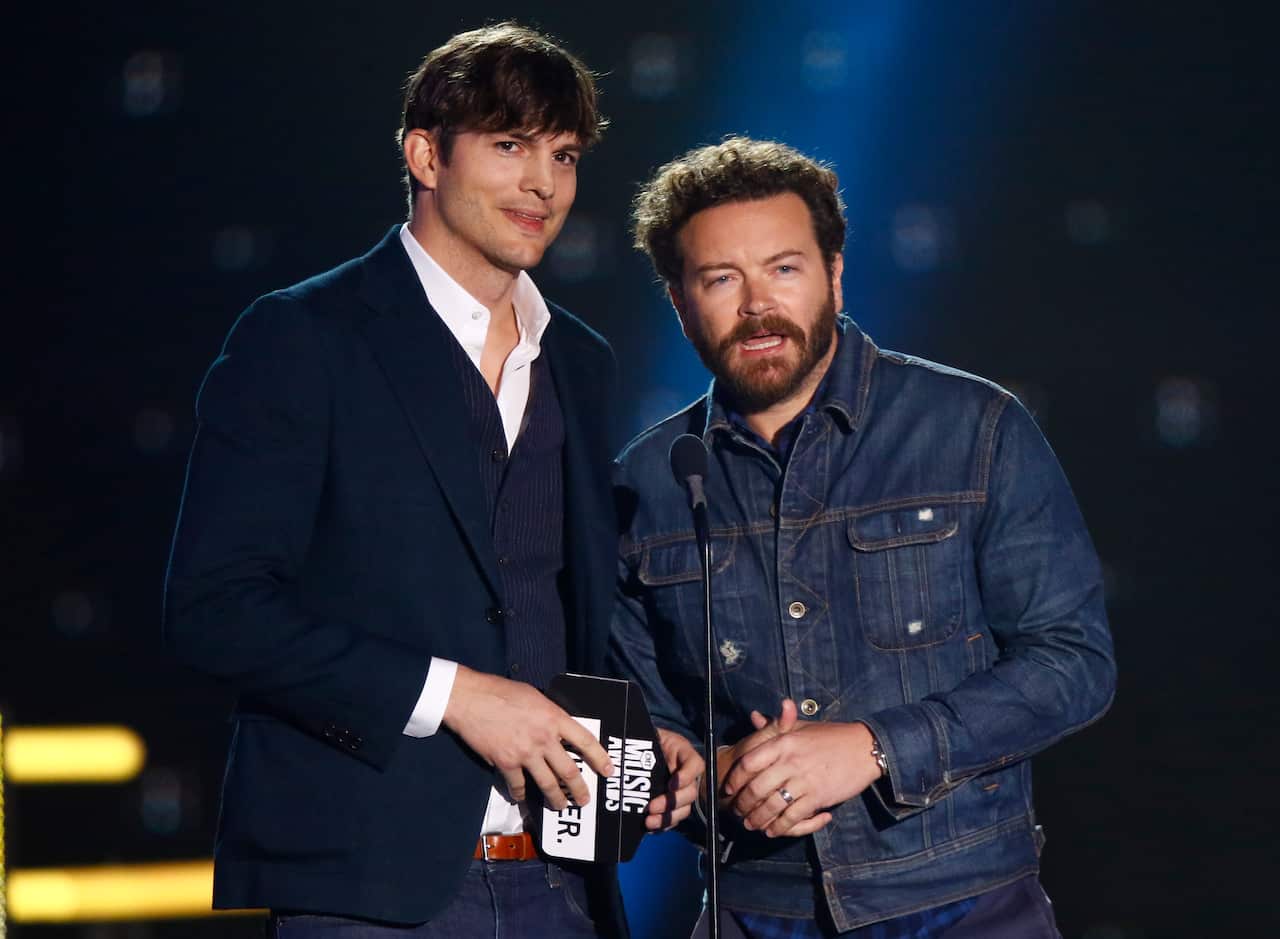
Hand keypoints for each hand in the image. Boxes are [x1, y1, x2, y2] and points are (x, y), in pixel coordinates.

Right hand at [442, 666, 613, 810]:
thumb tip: (556, 727)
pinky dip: (520, 794)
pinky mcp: (506, 763)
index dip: (600, 758)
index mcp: (554, 717)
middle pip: (569, 771)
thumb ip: (549, 714)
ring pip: (547, 784)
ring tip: (561, 806)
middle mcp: (544, 738)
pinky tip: (522, 797)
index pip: (585, 741)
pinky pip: (518, 786)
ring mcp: (525, 753)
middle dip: (579, 789)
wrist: (471, 699)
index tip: (608, 771)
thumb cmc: (502, 692)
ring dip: (556, 798)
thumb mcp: (535, 697)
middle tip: (584, 800)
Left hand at [645, 728, 704, 830]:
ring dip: (667, 817)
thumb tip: (630, 751)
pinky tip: (652, 827)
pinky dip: (664, 824)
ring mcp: (682, 791)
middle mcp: (687, 774)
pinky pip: (674, 818)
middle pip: (690, 792)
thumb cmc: (648, 740)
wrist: (643, 748)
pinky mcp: (674, 804)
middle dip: (672, 802)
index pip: (695, 765)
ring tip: (649, 821)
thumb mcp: (650, 734)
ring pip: (684, 809)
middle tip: (652, 807)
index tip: (671, 784)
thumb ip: (647, 741)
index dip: (686, 776)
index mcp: (684, 754)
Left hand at [721, 700, 881, 837]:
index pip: (749, 762)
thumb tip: (754, 717)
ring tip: (751, 824)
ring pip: (772, 806)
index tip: (730, 788)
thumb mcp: (802, 727)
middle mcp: (790, 761)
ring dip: (758, 818)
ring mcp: (804, 780)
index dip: (736, 778)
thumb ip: (776, 725)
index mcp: (783, 742)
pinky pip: (793, 817)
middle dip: (743, 804)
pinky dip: (780, 826)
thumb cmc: (831, 736)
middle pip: (756, 788)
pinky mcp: (818, 797)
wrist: (864, 748)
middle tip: (738, 812)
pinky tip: (773, 830)